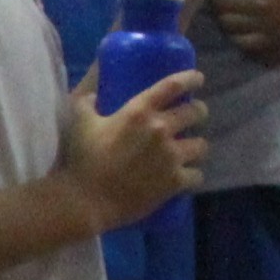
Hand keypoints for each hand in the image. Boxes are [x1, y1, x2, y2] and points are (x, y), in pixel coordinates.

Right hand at [62, 69, 206, 228]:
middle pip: (195, 113)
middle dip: (198, 112)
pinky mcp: (174, 182)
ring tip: (190, 150)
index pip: (173, 86)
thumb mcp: (78, 118)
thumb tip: (95, 90)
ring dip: (196, 146)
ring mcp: (170, 156)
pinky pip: (197, 175)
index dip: (191, 79)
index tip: (198, 79)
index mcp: (138, 111)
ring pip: (201, 145)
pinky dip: (192, 176)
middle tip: (194, 116)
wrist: (84, 200)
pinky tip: (187, 177)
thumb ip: (88, 98)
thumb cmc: (79, 158)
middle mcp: (160, 129)